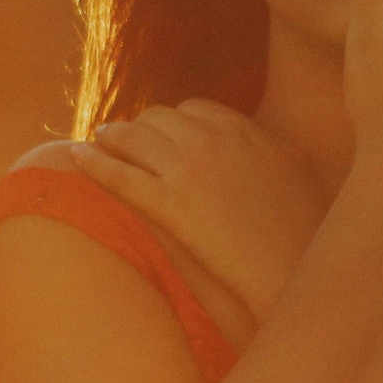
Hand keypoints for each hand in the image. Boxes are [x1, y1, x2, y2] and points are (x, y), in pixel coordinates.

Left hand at [71, 102, 326, 318]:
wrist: (292, 272)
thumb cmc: (306, 235)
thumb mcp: (301, 174)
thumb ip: (276, 151)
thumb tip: (265, 149)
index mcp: (248, 131)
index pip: (196, 110)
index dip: (176, 123)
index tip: (167, 136)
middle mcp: (214, 139)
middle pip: (159, 117)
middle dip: (141, 127)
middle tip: (126, 141)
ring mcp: (188, 169)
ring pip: (133, 137)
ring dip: (111, 137)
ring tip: (98, 142)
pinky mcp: (168, 203)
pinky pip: (118, 174)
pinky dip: (92, 163)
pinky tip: (75, 158)